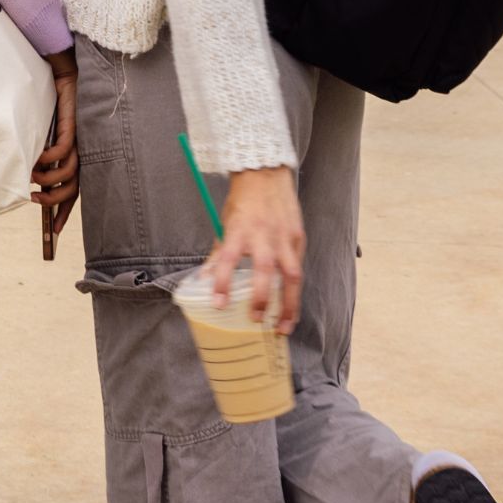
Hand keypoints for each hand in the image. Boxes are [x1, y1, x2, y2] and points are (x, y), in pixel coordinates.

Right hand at [32, 51, 78, 255]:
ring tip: (30, 177)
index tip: (54, 232)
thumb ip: (43, 154)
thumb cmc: (55, 104)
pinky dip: (47, 159)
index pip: (74, 191)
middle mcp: (82, 153)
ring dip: (46, 180)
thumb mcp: (46, 135)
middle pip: (73, 188)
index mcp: (77, 156)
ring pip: (67, 174)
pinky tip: (35, 157)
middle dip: (53, 201)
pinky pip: (61, 152)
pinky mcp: (73, 129)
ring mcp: (79, 142)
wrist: (64, 75)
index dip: (64, 212)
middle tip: (34, 201)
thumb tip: (29, 174)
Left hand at [205, 163, 303, 332]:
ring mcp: (284, 237)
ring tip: (283, 327)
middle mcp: (263, 235)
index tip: (219, 304)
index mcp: (239, 230)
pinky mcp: (299, 238)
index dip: (222, 282)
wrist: (266, 176)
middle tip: (256, 320)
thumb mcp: (225, 224)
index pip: (228, 258)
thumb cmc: (243, 202)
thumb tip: (203, 279)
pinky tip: (290, 306)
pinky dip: (294, 289)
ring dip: (289, 304)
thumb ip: (219, 252)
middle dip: (262, 298)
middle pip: (265, 270)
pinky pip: (298, 267)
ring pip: (292, 274)